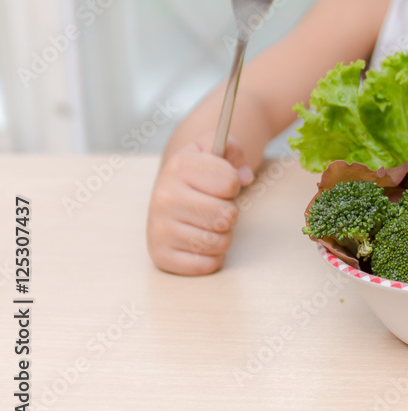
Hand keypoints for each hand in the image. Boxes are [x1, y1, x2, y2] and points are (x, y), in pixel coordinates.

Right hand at [146, 133, 254, 275]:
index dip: (233, 184)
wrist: (170, 190)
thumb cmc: (199, 170)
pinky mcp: (161, 255)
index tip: (220, 183)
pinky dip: (213, 256)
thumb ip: (234, 150)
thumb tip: (245, 177)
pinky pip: (206, 264)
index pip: (230, 183)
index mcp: (178, 167)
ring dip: (223, 234)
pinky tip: (202, 241)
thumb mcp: (215, 146)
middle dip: (230, 212)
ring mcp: (159, 228)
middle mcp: (163, 198)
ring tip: (208, 222)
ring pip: (219, 242)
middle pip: (227, 215)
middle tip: (216, 206)